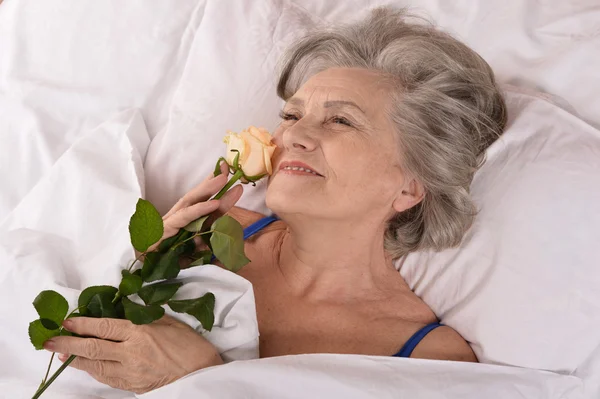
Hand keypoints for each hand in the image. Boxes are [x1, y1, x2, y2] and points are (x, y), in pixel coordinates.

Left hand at [43, 315, 222, 393]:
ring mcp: (129, 372)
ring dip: (75, 360)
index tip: (67, 321)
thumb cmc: (188, 344)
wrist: (200, 373)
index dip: (82, 324)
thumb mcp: (168, 322)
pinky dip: (92, 371)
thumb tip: (123, 311)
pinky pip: (106, 378)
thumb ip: (143, 317)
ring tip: (60, 354)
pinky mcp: (131, 386)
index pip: (104, 327)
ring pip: (94, 366)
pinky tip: (85, 366)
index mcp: (140, 333)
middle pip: (92, 348)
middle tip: (48, 341)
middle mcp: (131, 353)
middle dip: (67, 344)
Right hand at [148, 161, 243, 254]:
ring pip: (190, 201)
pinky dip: (200, 210)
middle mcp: (178, 218)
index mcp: (186, 222)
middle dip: (212, 182)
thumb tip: (216, 236)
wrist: (145, 272)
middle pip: (196, 196)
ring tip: (224, 179)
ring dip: (208, 189)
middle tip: (229, 169)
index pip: (201, 201)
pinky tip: (214, 203)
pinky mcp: (164, 229)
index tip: (227, 173)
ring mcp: (170, 222)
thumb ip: (204, 243)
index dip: (213, 187)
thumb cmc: (167, 261)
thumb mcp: (193, 252)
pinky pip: (185, 217)